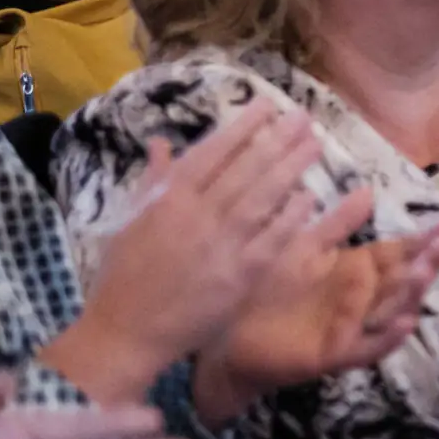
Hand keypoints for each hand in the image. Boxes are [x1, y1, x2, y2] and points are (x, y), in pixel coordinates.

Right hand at [50, 105, 323, 402]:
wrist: (124, 333)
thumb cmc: (124, 276)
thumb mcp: (130, 221)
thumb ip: (154, 180)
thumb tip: (163, 141)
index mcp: (166, 201)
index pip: (211, 154)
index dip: (241, 127)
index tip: (266, 105)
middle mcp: (195, 217)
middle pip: (243, 170)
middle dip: (276, 140)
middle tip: (304, 117)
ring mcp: (219, 246)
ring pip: (261, 198)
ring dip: (290, 168)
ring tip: (315, 144)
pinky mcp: (238, 276)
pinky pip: (271, 240)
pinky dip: (290, 217)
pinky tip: (311, 196)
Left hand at [191, 190, 438, 423]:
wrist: (225, 336)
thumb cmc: (263, 289)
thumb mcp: (302, 248)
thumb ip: (337, 224)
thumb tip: (369, 190)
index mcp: (356, 270)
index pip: (399, 252)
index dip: (424, 239)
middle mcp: (361, 299)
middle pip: (403, 279)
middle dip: (427, 262)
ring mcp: (352, 327)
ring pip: (392, 310)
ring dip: (412, 294)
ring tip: (425, 272)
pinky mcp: (335, 353)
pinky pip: (368, 347)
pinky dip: (388, 337)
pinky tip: (404, 322)